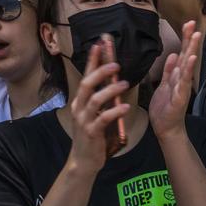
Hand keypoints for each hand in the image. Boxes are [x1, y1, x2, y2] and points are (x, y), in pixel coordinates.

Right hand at [66, 38, 130, 172]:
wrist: (84, 161)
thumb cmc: (92, 135)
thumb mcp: (95, 114)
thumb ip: (101, 99)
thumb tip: (113, 81)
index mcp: (80, 102)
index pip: (85, 76)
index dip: (91, 61)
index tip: (98, 45)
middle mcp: (79, 108)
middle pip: (87, 84)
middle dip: (100, 72)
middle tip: (116, 64)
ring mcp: (84, 121)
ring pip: (95, 100)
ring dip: (110, 90)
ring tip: (125, 84)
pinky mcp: (91, 133)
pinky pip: (103, 119)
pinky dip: (115, 111)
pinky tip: (126, 107)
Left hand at [149, 21, 201, 142]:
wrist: (165, 128)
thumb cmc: (165, 108)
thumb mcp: (164, 85)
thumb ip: (169, 70)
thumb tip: (174, 54)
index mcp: (177, 75)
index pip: (182, 53)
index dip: (185, 38)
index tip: (188, 23)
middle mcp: (182, 79)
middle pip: (187, 55)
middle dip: (190, 39)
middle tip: (193, 23)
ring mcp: (182, 87)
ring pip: (187, 65)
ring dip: (192, 50)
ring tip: (196, 36)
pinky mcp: (180, 97)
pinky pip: (184, 82)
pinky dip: (187, 70)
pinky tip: (191, 59)